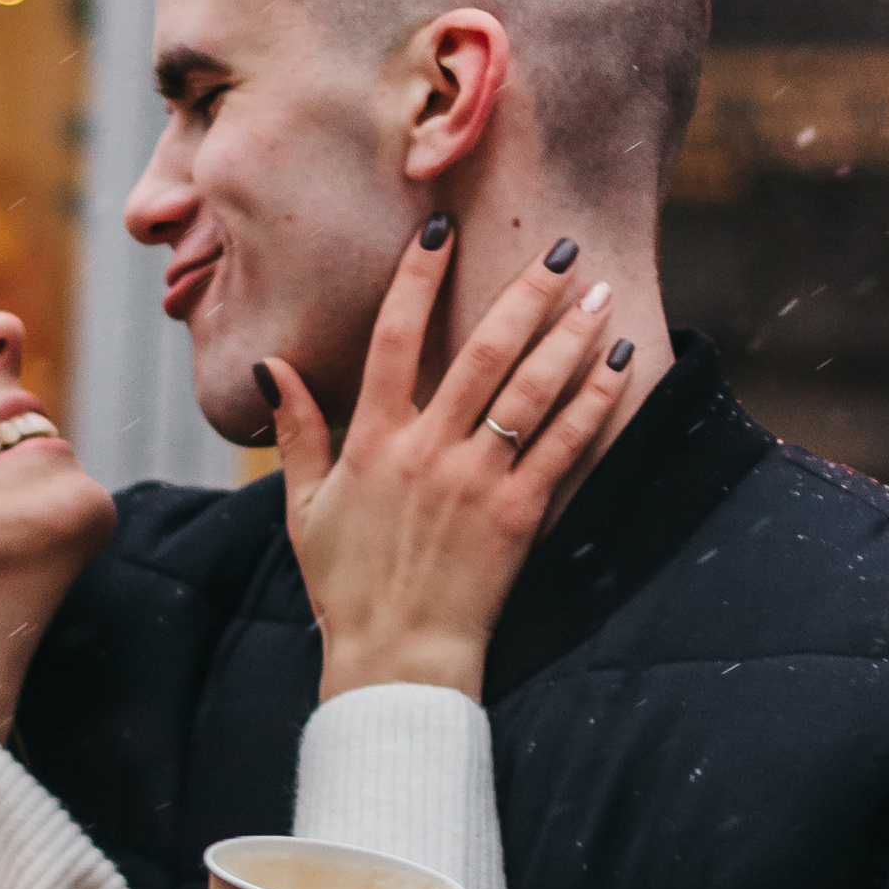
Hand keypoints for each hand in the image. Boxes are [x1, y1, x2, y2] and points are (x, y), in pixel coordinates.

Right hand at [254, 225, 631, 701]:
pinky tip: (617, 360)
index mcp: (372, 441)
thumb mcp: (304, 507)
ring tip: (597, 289)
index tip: (442, 228)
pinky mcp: (519, 516)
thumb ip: (296, 432)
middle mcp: (426, 451)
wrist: (396, 661)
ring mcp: (476, 481)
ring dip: (569, 334)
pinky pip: (565, 445)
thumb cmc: (347, 586)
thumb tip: (271, 368)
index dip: (417, 279)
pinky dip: (595, 399)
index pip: (392, 339)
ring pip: (530, 390)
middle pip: (481, 351)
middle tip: (558, 246)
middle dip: (523, 292)